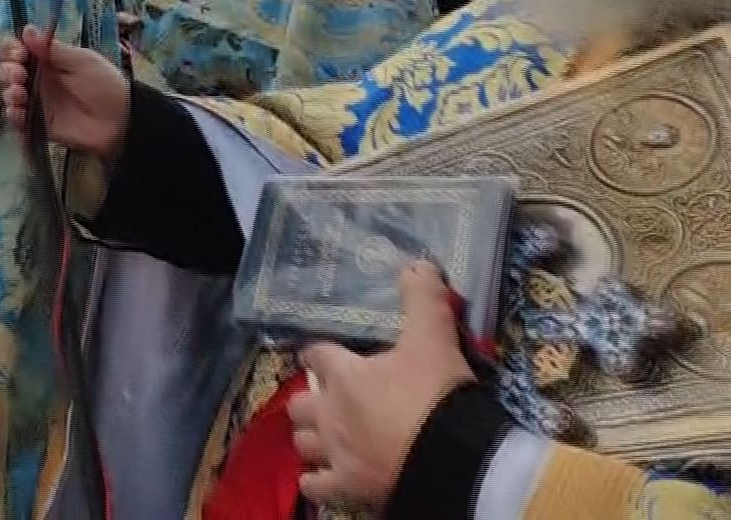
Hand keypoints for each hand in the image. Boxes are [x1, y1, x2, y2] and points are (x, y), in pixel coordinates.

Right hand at [0, 25, 129, 157]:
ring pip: (9, 94)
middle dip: (8, 70)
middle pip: (9, 71)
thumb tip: (26, 29)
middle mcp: (38, 80)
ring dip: (8, 91)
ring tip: (20, 93)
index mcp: (48, 60)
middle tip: (19, 74)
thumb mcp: (81, 61)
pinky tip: (20, 111)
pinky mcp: (38, 124)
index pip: (19, 50)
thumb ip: (52, 48)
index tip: (18, 53)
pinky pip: (16, 119)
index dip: (12, 50)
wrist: (119, 120)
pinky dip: (13, 114)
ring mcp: (37, 102)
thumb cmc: (104, 84)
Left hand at [290, 263, 477, 508]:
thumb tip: (417, 264)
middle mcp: (329, 414)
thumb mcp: (434, 338)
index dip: (319, 353)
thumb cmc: (436, 394)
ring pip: (303, 443)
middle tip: (331, 400)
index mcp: (343, 374)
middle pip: (300, 403)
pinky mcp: (347, 488)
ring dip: (312, 438)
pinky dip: (318, 481)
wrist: (452, 459)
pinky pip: (315, 486)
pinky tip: (327, 477)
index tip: (326, 354)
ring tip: (328, 437)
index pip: (315, 354)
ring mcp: (335, 453)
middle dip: (310, 401)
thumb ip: (423, 300)